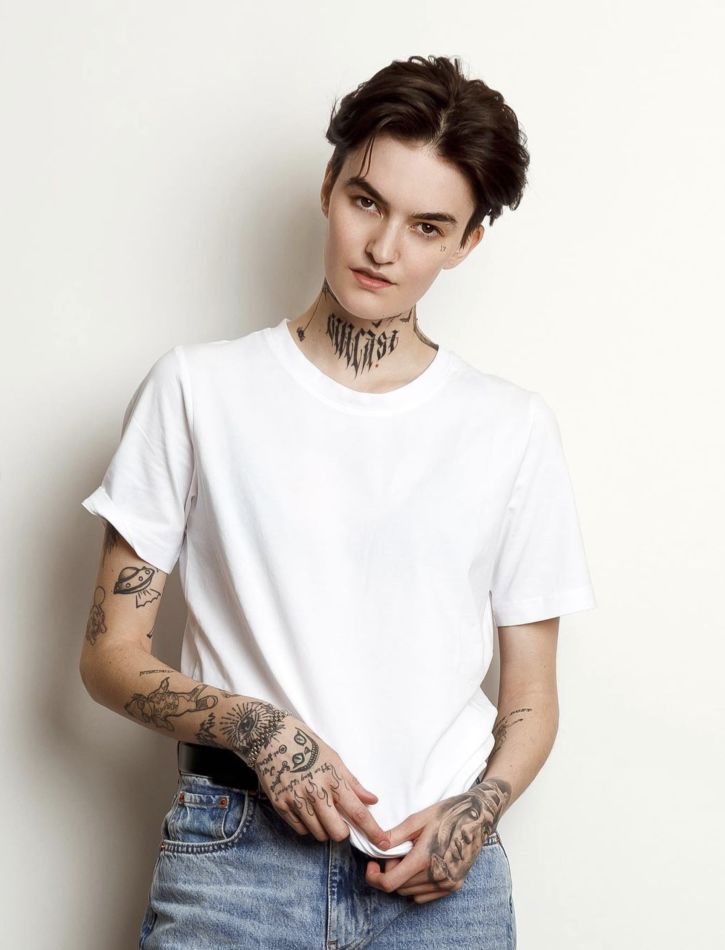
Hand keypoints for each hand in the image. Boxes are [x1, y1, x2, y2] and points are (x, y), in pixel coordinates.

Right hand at [221, 698, 391, 849]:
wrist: (271, 737)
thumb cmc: (307, 745)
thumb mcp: (334, 758)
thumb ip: (352, 783)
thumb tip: (372, 800)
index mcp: (333, 779)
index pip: (358, 812)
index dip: (372, 830)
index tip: (384, 843)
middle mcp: (316, 792)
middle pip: (337, 832)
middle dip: (341, 832)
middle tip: (339, 820)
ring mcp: (297, 800)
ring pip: (318, 834)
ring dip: (323, 828)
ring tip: (319, 810)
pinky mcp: (281, 806)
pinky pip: (300, 829)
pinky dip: (306, 825)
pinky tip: (304, 809)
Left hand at [365, 780, 508, 902]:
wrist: (478, 816)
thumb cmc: (447, 814)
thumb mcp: (418, 819)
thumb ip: (395, 836)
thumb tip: (376, 846)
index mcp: (425, 859)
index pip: (389, 883)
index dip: (374, 877)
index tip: (372, 865)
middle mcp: (437, 876)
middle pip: (399, 887)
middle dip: (391, 871)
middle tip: (397, 852)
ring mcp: (447, 883)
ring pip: (410, 893)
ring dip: (404, 878)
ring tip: (410, 856)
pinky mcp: (454, 886)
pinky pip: (424, 896)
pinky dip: (416, 885)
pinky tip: (421, 866)